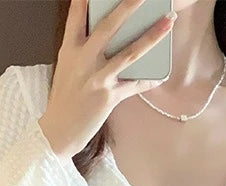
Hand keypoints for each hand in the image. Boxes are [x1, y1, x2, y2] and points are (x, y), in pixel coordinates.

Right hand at [39, 0, 176, 158]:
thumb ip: (83, 50)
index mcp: (69, 50)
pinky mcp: (108, 97)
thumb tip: (108, 36)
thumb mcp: (67, 69)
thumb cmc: (64, 100)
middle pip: (108, 27)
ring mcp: (97, 78)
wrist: (57, 132)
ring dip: (152, 35)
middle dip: (128, 6)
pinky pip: (134, 85)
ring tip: (168, 20)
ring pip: (129, 52)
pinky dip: (148, 80)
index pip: (76, 16)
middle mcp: (83, 60)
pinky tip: (160, 74)